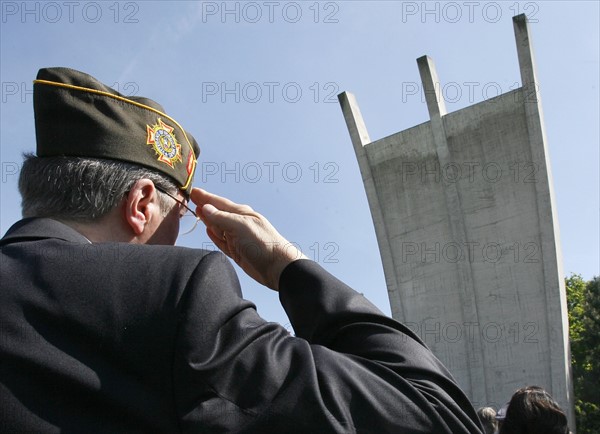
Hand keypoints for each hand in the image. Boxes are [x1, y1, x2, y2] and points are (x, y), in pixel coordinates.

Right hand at [190, 188, 306, 290]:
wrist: (277, 267)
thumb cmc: (263, 244)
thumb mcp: (241, 226)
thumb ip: (222, 218)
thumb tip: (205, 208)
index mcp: (241, 214)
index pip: (219, 203)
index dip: (205, 197)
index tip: (193, 191)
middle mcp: (239, 224)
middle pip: (217, 212)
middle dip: (204, 205)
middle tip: (191, 198)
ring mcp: (237, 238)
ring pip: (217, 226)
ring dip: (207, 219)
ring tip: (197, 211)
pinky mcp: (237, 252)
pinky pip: (221, 241)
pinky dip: (214, 235)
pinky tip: (208, 231)